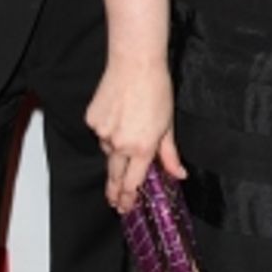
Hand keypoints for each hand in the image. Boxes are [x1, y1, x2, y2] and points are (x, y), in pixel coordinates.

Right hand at [86, 57, 184, 215]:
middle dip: (114, 190)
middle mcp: (120, 144)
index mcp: (142, 148)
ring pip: (108, 150)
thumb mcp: (168, 126)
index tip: (125, 207)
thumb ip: (170, 154)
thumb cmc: (156, 91)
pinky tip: (117, 115)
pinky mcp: (92, 120)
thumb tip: (178, 174)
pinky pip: (100, 132)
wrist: (135, 64)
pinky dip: (107, 129)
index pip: (133, 183)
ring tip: (127, 129)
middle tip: (114, 201)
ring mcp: (103, 132)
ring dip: (115, 149)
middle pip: (114, 175)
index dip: (128, 198)